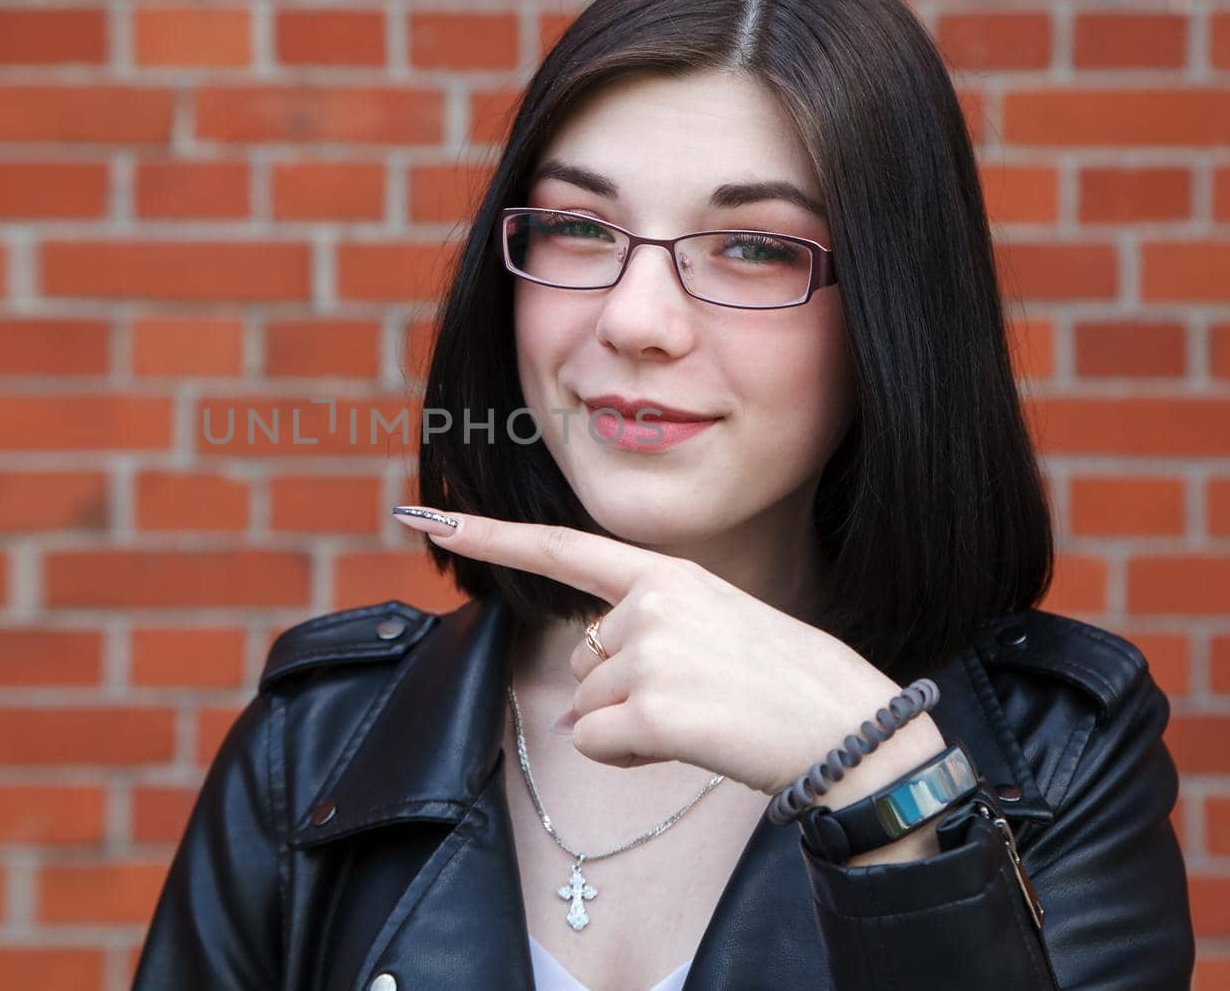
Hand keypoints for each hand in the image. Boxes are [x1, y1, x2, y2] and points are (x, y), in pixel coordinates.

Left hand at [391, 504, 936, 798]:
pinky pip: (597, 745)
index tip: (422, 515)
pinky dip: (631, 757)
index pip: (562, 550)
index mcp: (667, 573)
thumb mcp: (716, 627)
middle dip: (622, 690)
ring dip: (633, 726)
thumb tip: (582, 696)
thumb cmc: (783, 683)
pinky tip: (692, 741)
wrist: (850, 727)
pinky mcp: (650, 706)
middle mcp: (650, 600)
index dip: (488, 534)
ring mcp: (648, 651)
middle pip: (582, 660)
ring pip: (588, 705)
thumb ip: (644, 633)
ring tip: (706, 716)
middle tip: (701, 696)